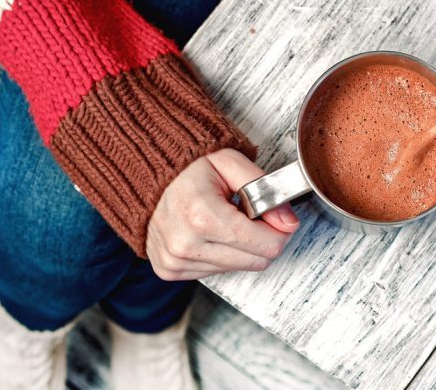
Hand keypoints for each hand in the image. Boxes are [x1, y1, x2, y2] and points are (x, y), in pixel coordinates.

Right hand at [146, 148, 299, 280]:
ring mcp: (175, 261)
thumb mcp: (230, 162)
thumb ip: (265, 189)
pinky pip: (215, 272)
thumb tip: (289, 223)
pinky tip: (208, 232)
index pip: (266, 246)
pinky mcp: (169, 270)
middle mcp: (185, 245)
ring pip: (238, 269)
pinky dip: (220, 253)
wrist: (146, 178)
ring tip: (223, 220)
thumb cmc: (188, 168)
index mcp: (202, 217)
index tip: (273, 215)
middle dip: (262, 239)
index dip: (279, 230)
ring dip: (240, 247)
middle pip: (256, 262)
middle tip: (249, 215)